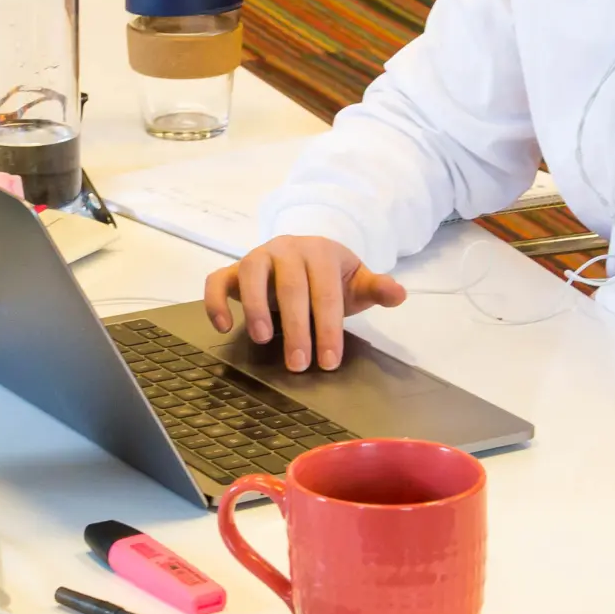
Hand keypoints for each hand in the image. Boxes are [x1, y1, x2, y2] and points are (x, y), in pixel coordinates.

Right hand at [202, 235, 406, 373]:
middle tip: (300, 364)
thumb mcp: (356, 283)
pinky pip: (216, 280)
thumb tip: (399, 294)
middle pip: (291, 287)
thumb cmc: (331, 278)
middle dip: (297, 327)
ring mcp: (257, 256)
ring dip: (256, 308)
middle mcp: (286, 249)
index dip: (328, 327)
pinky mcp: (233, 269)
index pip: (325, 291)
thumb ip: (376, 288)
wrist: (304, 257)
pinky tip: (224, 327)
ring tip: (264, 340)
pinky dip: (215, 302)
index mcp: (320, 252)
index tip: (329, 361)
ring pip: (251, 276)